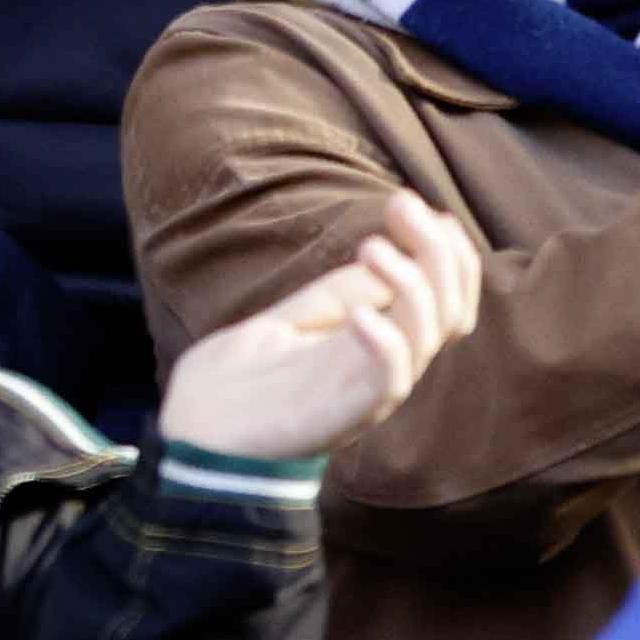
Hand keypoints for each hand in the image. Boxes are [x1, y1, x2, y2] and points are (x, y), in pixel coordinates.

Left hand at [155, 191, 485, 462]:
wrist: (191, 435)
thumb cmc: (236, 384)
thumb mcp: (290, 321)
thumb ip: (335, 294)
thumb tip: (385, 250)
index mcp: (376, 345)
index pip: (442, 299)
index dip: (445, 253)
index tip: (413, 204)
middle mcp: (382, 367)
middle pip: (448, 311)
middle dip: (438, 251)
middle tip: (401, 204)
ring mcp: (366, 391)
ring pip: (427, 337)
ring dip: (413, 282)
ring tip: (371, 246)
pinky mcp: (346, 414)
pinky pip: (390, 381)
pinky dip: (387, 343)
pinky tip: (361, 314)